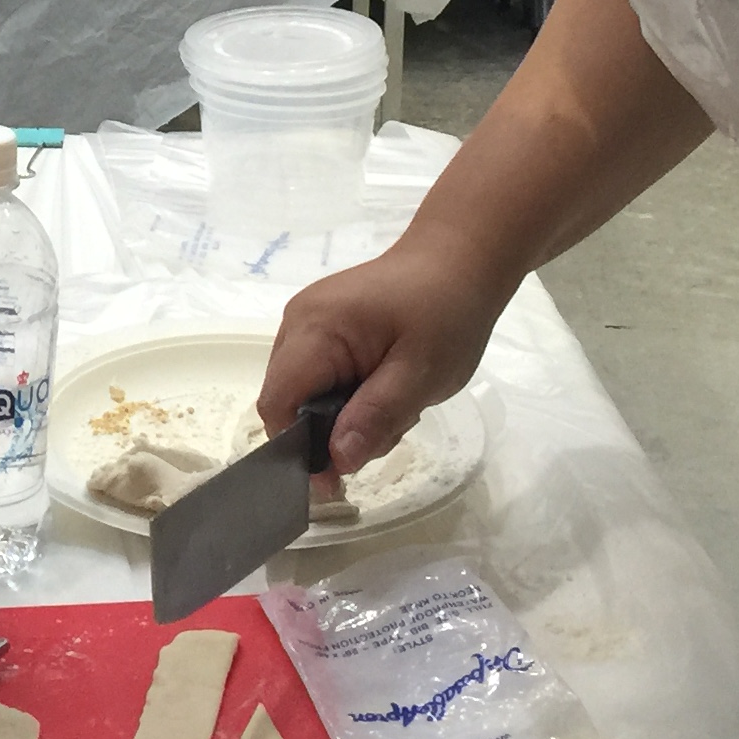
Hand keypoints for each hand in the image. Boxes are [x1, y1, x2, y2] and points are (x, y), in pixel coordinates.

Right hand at [261, 225, 518, 472]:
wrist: (460, 258)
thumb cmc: (446, 311)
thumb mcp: (420, 373)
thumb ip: (376, 417)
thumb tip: (336, 461)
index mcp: (315, 328)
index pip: (278, 402)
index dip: (298, 448)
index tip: (337, 479)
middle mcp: (298, 321)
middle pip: (289, 401)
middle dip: (331, 432)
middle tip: (388, 430)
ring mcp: (309, 321)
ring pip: (306, 393)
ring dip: (344, 415)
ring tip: (397, 403)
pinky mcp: (325, 325)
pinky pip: (320, 376)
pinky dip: (349, 395)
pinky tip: (386, 388)